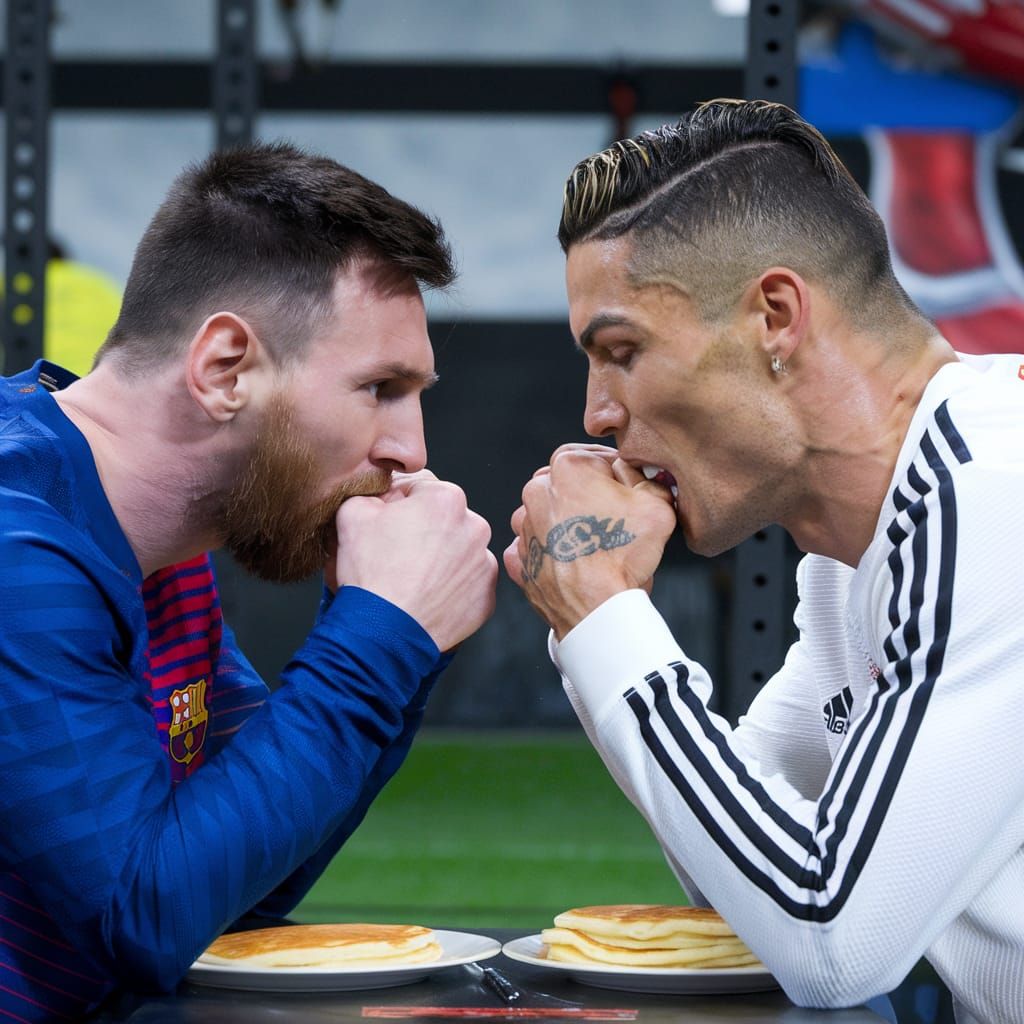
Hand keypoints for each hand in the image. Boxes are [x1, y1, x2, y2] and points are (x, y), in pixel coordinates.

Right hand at [334, 471, 497, 651]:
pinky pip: (467, 584)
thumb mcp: (353, 513)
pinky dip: (450, 588)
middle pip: (444, 520)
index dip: (397, 506)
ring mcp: (484, 564)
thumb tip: (383, 495)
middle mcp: (476, 527)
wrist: (383, 631)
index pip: (419, 490)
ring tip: (412, 578)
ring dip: (440, 559)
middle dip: (423, 531)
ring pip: (459, 552)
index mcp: (447, 498)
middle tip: (397, 554)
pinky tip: (427, 596)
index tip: (385, 526)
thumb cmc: (370, 572)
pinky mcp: (486, 596)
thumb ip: (373, 492)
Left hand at [503, 445, 675, 638]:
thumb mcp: (657, 503)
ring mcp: (524, 526)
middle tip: (614, 518)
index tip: (629, 491)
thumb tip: (635, 473)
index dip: (616, 473)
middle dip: (588, 496)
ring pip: (547, 513)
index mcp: (569, 468)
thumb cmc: (624, 555)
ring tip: (594, 544)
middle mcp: (537, 491)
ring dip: (568, 523)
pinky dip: (552, 552)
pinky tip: (574, 562)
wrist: (595, 609)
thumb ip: (646, 478)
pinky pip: (535, 546)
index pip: (594, 457)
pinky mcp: (519, 558)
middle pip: (567, 483)